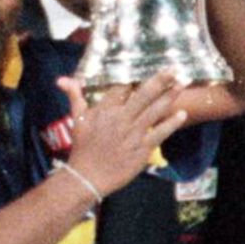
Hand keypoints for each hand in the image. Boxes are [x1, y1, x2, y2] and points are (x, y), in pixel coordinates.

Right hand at [59, 70, 187, 197]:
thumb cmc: (83, 147)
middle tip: (173, 69)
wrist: (88, 176)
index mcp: (105, 110)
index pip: (122, 88)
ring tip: (182, 84)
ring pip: (154, 111)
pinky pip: (160, 133)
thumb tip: (62, 79)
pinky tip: (182, 113)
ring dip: (169, 97)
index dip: (135, 78)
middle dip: (159, 81)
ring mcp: (133, 134)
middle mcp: (121, 119)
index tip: (147, 67)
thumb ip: (74, 96)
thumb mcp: (77, 119)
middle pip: (143, 95)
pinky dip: (171, 123)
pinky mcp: (142, 149)